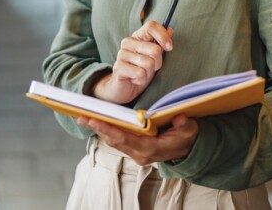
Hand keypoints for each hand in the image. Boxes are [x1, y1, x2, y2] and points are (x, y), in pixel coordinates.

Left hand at [78, 114, 198, 165]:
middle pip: (114, 141)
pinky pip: (118, 141)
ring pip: (114, 142)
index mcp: (150, 149)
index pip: (124, 139)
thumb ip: (184, 125)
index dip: (108, 129)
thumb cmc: (187, 138)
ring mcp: (137, 153)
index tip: (94, 120)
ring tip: (85, 118)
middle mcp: (140, 154)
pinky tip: (99, 123)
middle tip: (82, 116)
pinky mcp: (135, 150)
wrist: (188, 150)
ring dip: (100, 130)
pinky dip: (108, 132)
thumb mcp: (190, 130)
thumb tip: (178, 118)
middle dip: (98, 128)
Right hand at [92, 21, 172, 104]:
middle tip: (151, 68)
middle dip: (158, 62)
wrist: (125, 88)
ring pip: (148, 63)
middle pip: (155, 49)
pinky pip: (140, 73)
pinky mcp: (118, 67)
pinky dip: (142, 79)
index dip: (163, 36)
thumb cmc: (141, 70)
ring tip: (142, 74)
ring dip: (149, 73)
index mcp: (137, 36)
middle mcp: (128, 42)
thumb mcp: (154, 57)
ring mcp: (122, 54)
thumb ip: (161, 44)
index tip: (170, 47)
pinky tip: (135, 79)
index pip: (151, 26)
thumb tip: (170, 30)